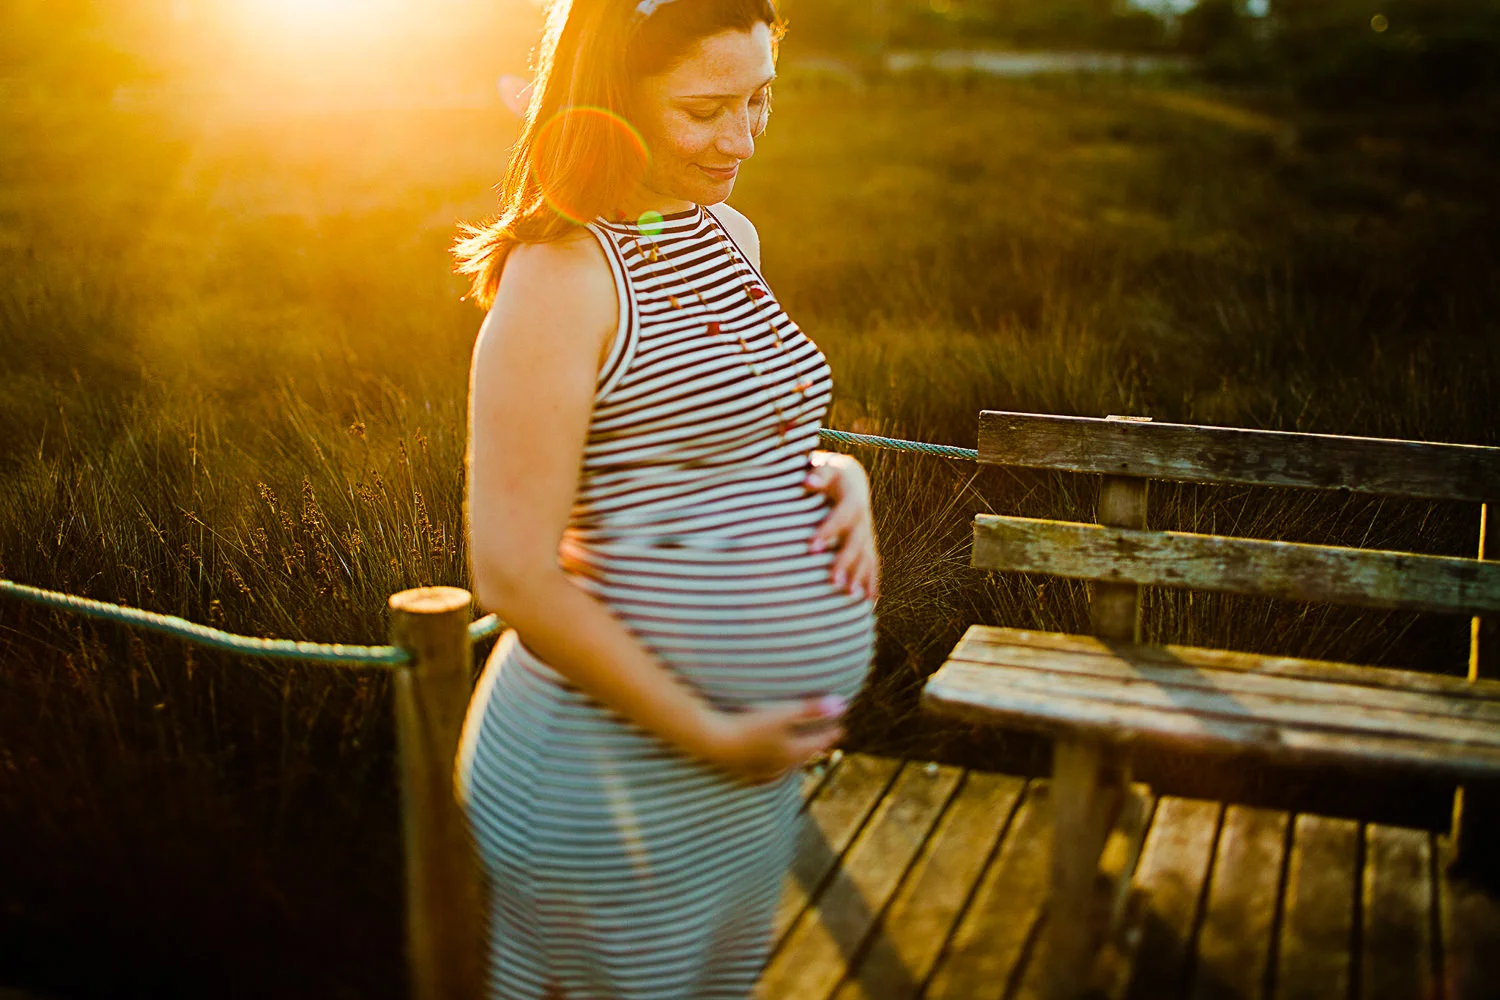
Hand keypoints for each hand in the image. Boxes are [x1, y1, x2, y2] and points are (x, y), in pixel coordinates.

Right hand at [698, 695, 847, 784]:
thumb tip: (841, 704)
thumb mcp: (783, 713)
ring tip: (802, 752)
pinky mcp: (746, 773)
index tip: (842, 728)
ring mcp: (762, 771)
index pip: (819, 742)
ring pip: (787, 767)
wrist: (715, 742)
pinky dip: (776, 770)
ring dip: (797, 758)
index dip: (831, 733)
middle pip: (804, 755)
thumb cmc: (749, 725)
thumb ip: (812, 708)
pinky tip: (774, 771)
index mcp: (793, 752)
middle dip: (816, 745)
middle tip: (826, 739)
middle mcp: (781, 766)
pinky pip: (767, 775)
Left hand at [804, 452, 879, 601]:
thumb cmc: (829, 472)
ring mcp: (867, 534)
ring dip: (860, 577)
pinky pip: (872, 566)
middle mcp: (863, 519)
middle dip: (845, 563)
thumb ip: (818, 472)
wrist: (851, 478)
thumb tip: (808, 480)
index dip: (828, 531)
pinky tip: (869, 603)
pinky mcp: (867, 545)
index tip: (812, 548)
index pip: (841, 516)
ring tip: (851, 597)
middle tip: (833, 583)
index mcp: (852, 500)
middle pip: (856, 543)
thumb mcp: (825, 467)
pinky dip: (872, 584)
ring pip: (866, 557)